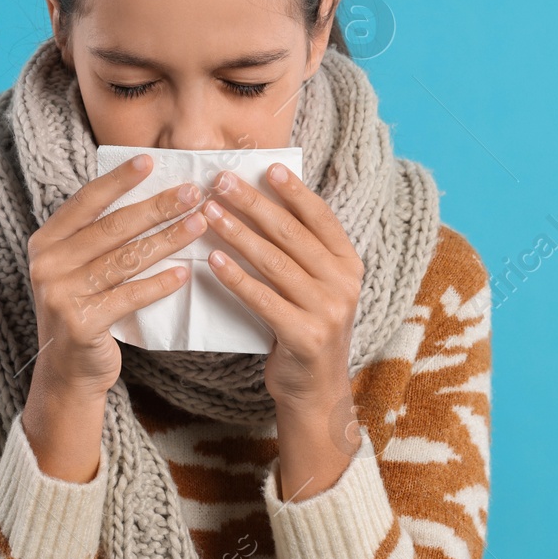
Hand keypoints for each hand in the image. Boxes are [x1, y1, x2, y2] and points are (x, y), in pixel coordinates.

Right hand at [25, 153, 207, 398]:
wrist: (68, 371)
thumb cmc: (83, 309)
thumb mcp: (77, 268)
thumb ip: (97, 237)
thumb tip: (146, 195)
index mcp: (46, 242)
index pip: (85, 201)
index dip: (118, 180)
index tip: (150, 160)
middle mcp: (48, 264)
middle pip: (111, 228)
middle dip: (156, 207)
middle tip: (192, 193)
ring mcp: (60, 294)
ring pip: (125, 259)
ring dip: (167, 240)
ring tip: (198, 225)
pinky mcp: (81, 323)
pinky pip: (130, 296)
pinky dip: (159, 284)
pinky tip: (185, 272)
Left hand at [200, 163, 362, 417]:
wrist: (315, 391)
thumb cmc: (305, 329)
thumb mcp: (315, 287)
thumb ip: (300, 252)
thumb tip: (263, 202)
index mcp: (349, 264)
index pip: (320, 217)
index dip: (294, 191)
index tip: (266, 167)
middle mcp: (344, 283)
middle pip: (291, 234)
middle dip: (252, 203)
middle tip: (220, 181)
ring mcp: (327, 310)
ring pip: (274, 262)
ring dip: (237, 233)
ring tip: (208, 212)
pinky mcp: (305, 336)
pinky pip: (262, 298)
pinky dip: (236, 277)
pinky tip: (213, 260)